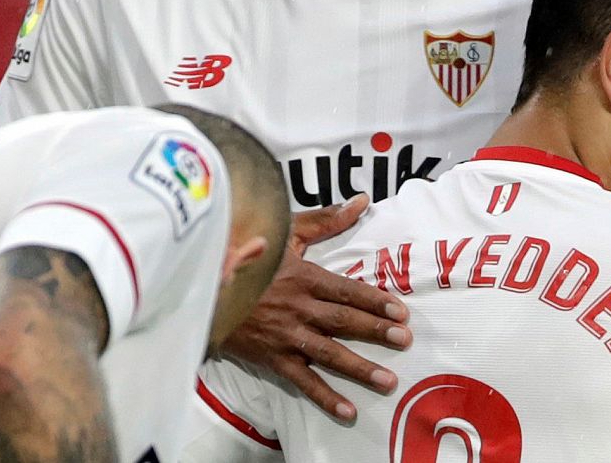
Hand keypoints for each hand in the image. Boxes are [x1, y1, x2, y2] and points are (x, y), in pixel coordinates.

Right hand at [221, 195, 410, 421]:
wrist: (204, 285)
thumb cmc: (248, 252)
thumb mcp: (285, 231)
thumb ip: (325, 220)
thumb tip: (361, 201)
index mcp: (304, 276)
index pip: (347, 290)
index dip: (376, 300)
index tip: (401, 311)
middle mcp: (298, 306)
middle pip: (343, 321)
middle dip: (376, 331)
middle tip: (405, 340)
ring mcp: (285, 334)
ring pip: (328, 353)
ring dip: (359, 367)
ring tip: (387, 380)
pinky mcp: (271, 356)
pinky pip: (302, 379)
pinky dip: (324, 396)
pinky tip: (347, 409)